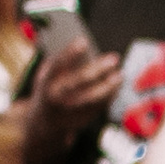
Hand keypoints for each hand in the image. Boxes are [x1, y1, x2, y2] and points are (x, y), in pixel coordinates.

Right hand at [19, 34, 121, 157]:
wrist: (44, 123)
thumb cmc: (50, 89)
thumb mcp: (46, 76)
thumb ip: (61, 64)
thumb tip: (83, 48)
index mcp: (45, 82)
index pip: (57, 64)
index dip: (70, 52)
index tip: (84, 40)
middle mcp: (56, 96)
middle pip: (79, 81)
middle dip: (98, 69)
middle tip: (114, 58)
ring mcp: (68, 111)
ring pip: (92, 98)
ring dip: (109, 86)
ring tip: (120, 75)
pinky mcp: (81, 120)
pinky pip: (98, 107)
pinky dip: (110, 96)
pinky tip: (117, 86)